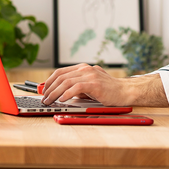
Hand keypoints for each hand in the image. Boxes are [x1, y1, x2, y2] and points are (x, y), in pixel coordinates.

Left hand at [41, 64, 167, 106]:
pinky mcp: (94, 84)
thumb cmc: (108, 91)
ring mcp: (90, 75)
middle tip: (44, 98)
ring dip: (54, 92)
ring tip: (49, 100)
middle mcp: (85, 69)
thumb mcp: (90, 86)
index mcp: (83, 68)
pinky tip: (62, 99)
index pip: (60, 72)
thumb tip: (61, 94)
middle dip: (49, 88)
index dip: (49, 81)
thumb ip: (77, 87)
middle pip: (60, 76)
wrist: (125, 91)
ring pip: (65, 82)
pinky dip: (66, 94)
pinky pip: (76, 87)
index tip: (43, 90)